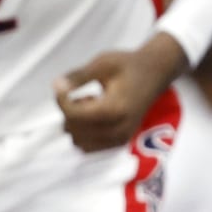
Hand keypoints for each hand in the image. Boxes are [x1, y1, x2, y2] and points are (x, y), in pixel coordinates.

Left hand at [55, 32, 187, 152]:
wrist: (154, 73)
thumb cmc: (129, 66)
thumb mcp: (103, 63)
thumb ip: (78, 76)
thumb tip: (56, 86)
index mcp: (115, 109)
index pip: (74, 115)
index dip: (61, 100)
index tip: (63, 86)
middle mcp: (119, 129)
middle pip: (74, 129)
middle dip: (70, 112)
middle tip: (82, 94)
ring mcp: (120, 138)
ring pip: (79, 141)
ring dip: (76, 124)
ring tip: (90, 105)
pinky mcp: (120, 142)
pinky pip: (89, 148)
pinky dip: (84, 134)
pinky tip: (93, 116)